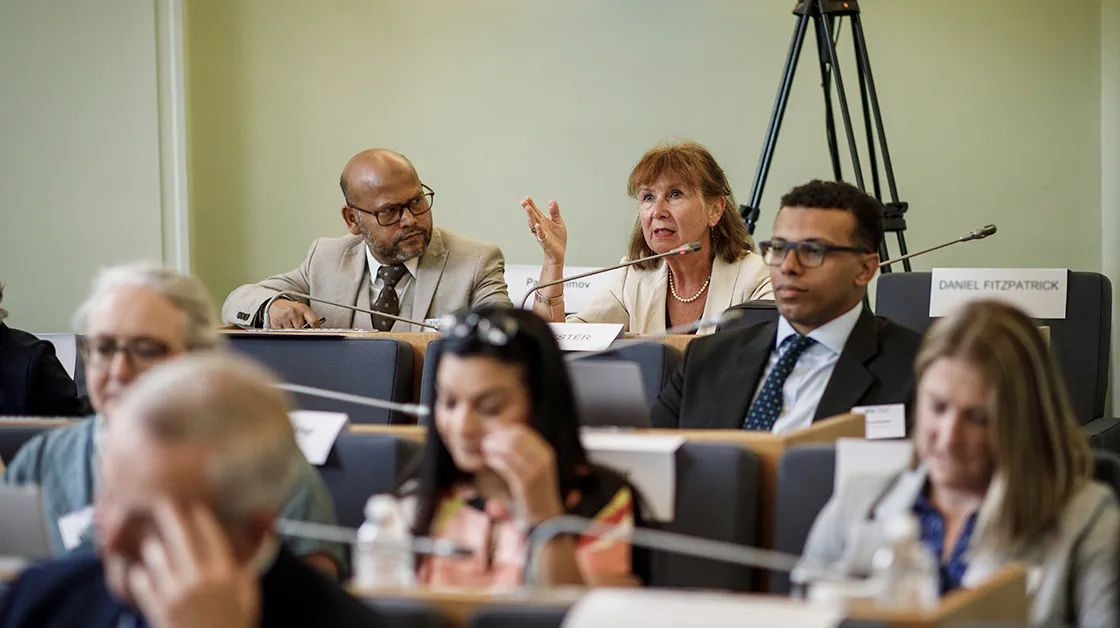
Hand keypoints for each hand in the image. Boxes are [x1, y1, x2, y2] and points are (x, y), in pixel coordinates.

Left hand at [127, 500, 260, 627]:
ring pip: (155, 554)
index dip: (200, 514)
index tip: (194, 504)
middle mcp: (199, 578)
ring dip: (152, 545)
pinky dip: (138, 572)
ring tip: (151, 538)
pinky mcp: (156, 608)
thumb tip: (251, 541)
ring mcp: (175, 593)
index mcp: (225, 573)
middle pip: (180, 535)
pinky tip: (142, 570)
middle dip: (169, 514)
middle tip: (161, 501)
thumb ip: (245, 566)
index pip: (210, 533)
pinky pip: (139, 580)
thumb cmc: (232, 624)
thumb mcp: (249, 595)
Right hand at [266, 298, 318, 328]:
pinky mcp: (276, 323)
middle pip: (303, 329)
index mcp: (302, 308)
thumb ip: (310, 319)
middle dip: (302, 331)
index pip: (313, 321)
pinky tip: (285, 327)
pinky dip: (286, 333)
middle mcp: (293, 312)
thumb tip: (316, 330)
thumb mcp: (303, 310)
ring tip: (292, 326)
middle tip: (301, 329)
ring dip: (293, 333)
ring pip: (293, 333)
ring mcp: (284, 318)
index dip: (316, 329)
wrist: (276, 304)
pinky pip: (284, 334)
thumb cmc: (291, 309)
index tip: (316, 332)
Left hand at [481, 425, 563, 524]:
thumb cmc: (534, 493)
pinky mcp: (527, 483)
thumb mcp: (533, 470)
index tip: (491, 435)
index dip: (504, 430)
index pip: (523, 431)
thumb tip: (500, 440)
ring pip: (511, 448)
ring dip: (494, 447)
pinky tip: (488, 462)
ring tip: (484, 451)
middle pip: (516, 437)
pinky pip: (507, 465)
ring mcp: (536, 470)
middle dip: (497, 438)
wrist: (545, 517)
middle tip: (484, 443)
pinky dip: (495, 460)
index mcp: (546, 452)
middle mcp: (543, 458)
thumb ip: (521, 454)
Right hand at [521, 197, 566, 265]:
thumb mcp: (558, 222)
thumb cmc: (557, 240)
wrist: (558, 254)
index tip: (526, 198)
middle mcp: (541, 227)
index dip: (531, 204)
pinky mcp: (546, 241)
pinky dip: (539, 231)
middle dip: (528, 209)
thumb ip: (555, 212)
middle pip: (533, 216)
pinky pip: (541, 236)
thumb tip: (551, 201)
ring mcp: (542, 234)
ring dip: (530, 217)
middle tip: (523, 202)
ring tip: (528, 209)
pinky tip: (538, 226)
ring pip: (534, 224)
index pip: (536, 212)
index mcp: (543, 222)